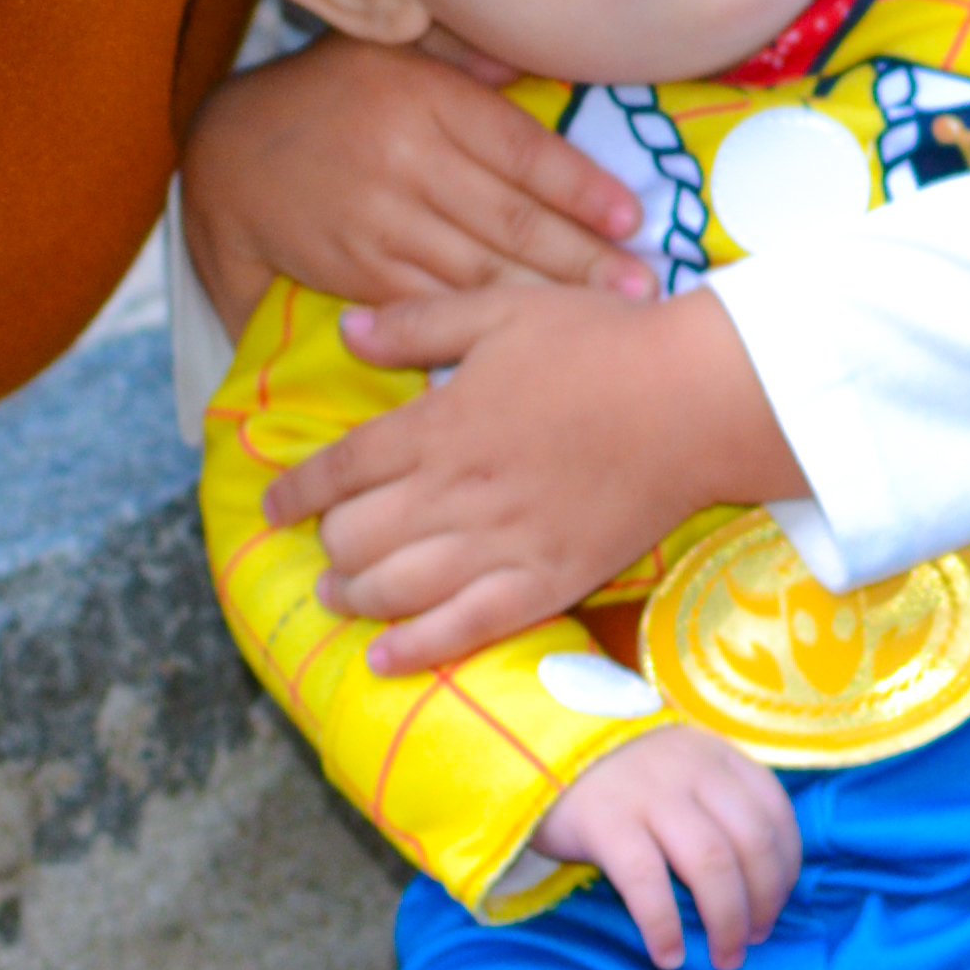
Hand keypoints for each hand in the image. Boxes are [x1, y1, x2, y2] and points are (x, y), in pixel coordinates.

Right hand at [178, 34, 646, 332]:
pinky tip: (525, 338)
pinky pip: (431, 302)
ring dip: (548, 297)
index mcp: (427, 98)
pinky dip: (482, 323)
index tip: (632, 217)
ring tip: (605, 318)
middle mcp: (408, 158)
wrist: (229, 150)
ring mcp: (381, 219)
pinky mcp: (356, 270)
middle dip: (584, 258)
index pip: (520, 147)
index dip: (581, 186)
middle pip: (511, 218)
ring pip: (479, 266)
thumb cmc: (329, 94)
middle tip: (643, 289)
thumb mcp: (391, 51)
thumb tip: (532, 53)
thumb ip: (464, 57)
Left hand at [265, 287, 807, 671]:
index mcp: (440, 425)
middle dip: (327, 547)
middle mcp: (456, 492)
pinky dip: (414, 651)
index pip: (340, 469)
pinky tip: (383, 659)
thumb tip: (347, 329)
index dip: (296, 492)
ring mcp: (500, 545)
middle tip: (326, 547)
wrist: (695, 400)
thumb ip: (419, 325)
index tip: (274, 506)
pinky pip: (463, 631)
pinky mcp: (546, 583)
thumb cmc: (603, 344)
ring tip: (340, 599)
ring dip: (353, 599)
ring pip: (395, 591)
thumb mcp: (503, 310)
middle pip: (356, 537)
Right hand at [533, 726, 799, 969]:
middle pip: (751, 843)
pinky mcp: (605, 821)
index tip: (775, 907)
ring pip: (711, 864)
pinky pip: (647, 883)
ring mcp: (648, 792)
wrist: (536, 753)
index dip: (785, 868)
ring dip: (727, 921)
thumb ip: (719, 804)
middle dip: (763, 902)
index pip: (775, 813)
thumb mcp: (680, 771)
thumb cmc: (621, 779)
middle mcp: (690, 768)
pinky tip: (669, 956)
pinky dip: (664, 927)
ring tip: (725, 958)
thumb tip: (761, 884)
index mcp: (716, 755)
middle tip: (753, 941)